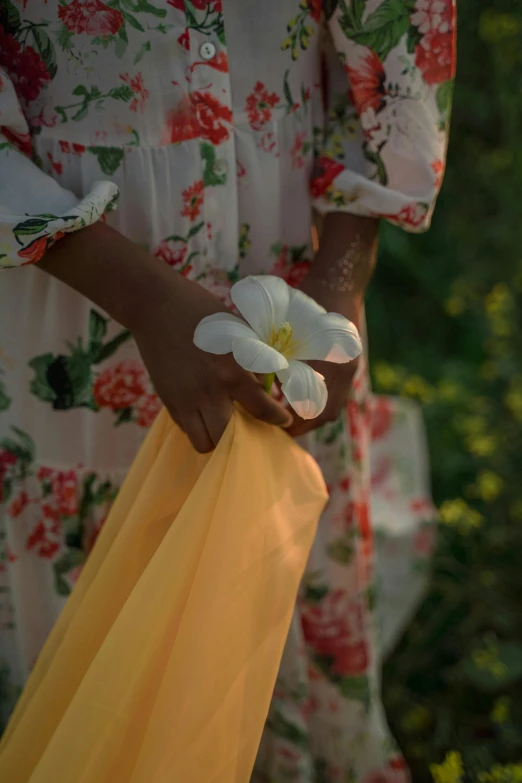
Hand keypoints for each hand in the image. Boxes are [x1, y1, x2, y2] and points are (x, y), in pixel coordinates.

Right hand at [132, 274, 292, 451]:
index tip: (284, 421)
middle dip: (243, 436)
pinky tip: (205, 413)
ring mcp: (184, 399)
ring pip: (203, 442)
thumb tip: (270, 387)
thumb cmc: (202, 313)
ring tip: (224, 426)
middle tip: (250, 427)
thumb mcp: (237, 332)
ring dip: (217, 439)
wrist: (155, 305)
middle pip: (229, 437)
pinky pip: (185, 428)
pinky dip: (198, 427)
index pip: (262, 409)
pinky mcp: (167, 400)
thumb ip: (253, 362)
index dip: (278, 420)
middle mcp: (208, 391)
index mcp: (231, 371)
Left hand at [285, 280, 361, 437]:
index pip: (315, 410)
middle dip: (302, 423)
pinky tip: (297, 396)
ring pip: (331, 405)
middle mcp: (346, 371)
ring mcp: (350, 368)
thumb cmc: (309, 298)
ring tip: (286, 416)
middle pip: (326, 413)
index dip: (295, 423)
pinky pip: (335, 392)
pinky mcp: (348, 363)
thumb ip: (278, 355)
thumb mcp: (288, 327)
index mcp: (334, 365)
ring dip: (310, 412)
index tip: (274, 426)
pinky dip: (318, 399)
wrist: (340, 277)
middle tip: (277, 427)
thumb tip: (261, 386)